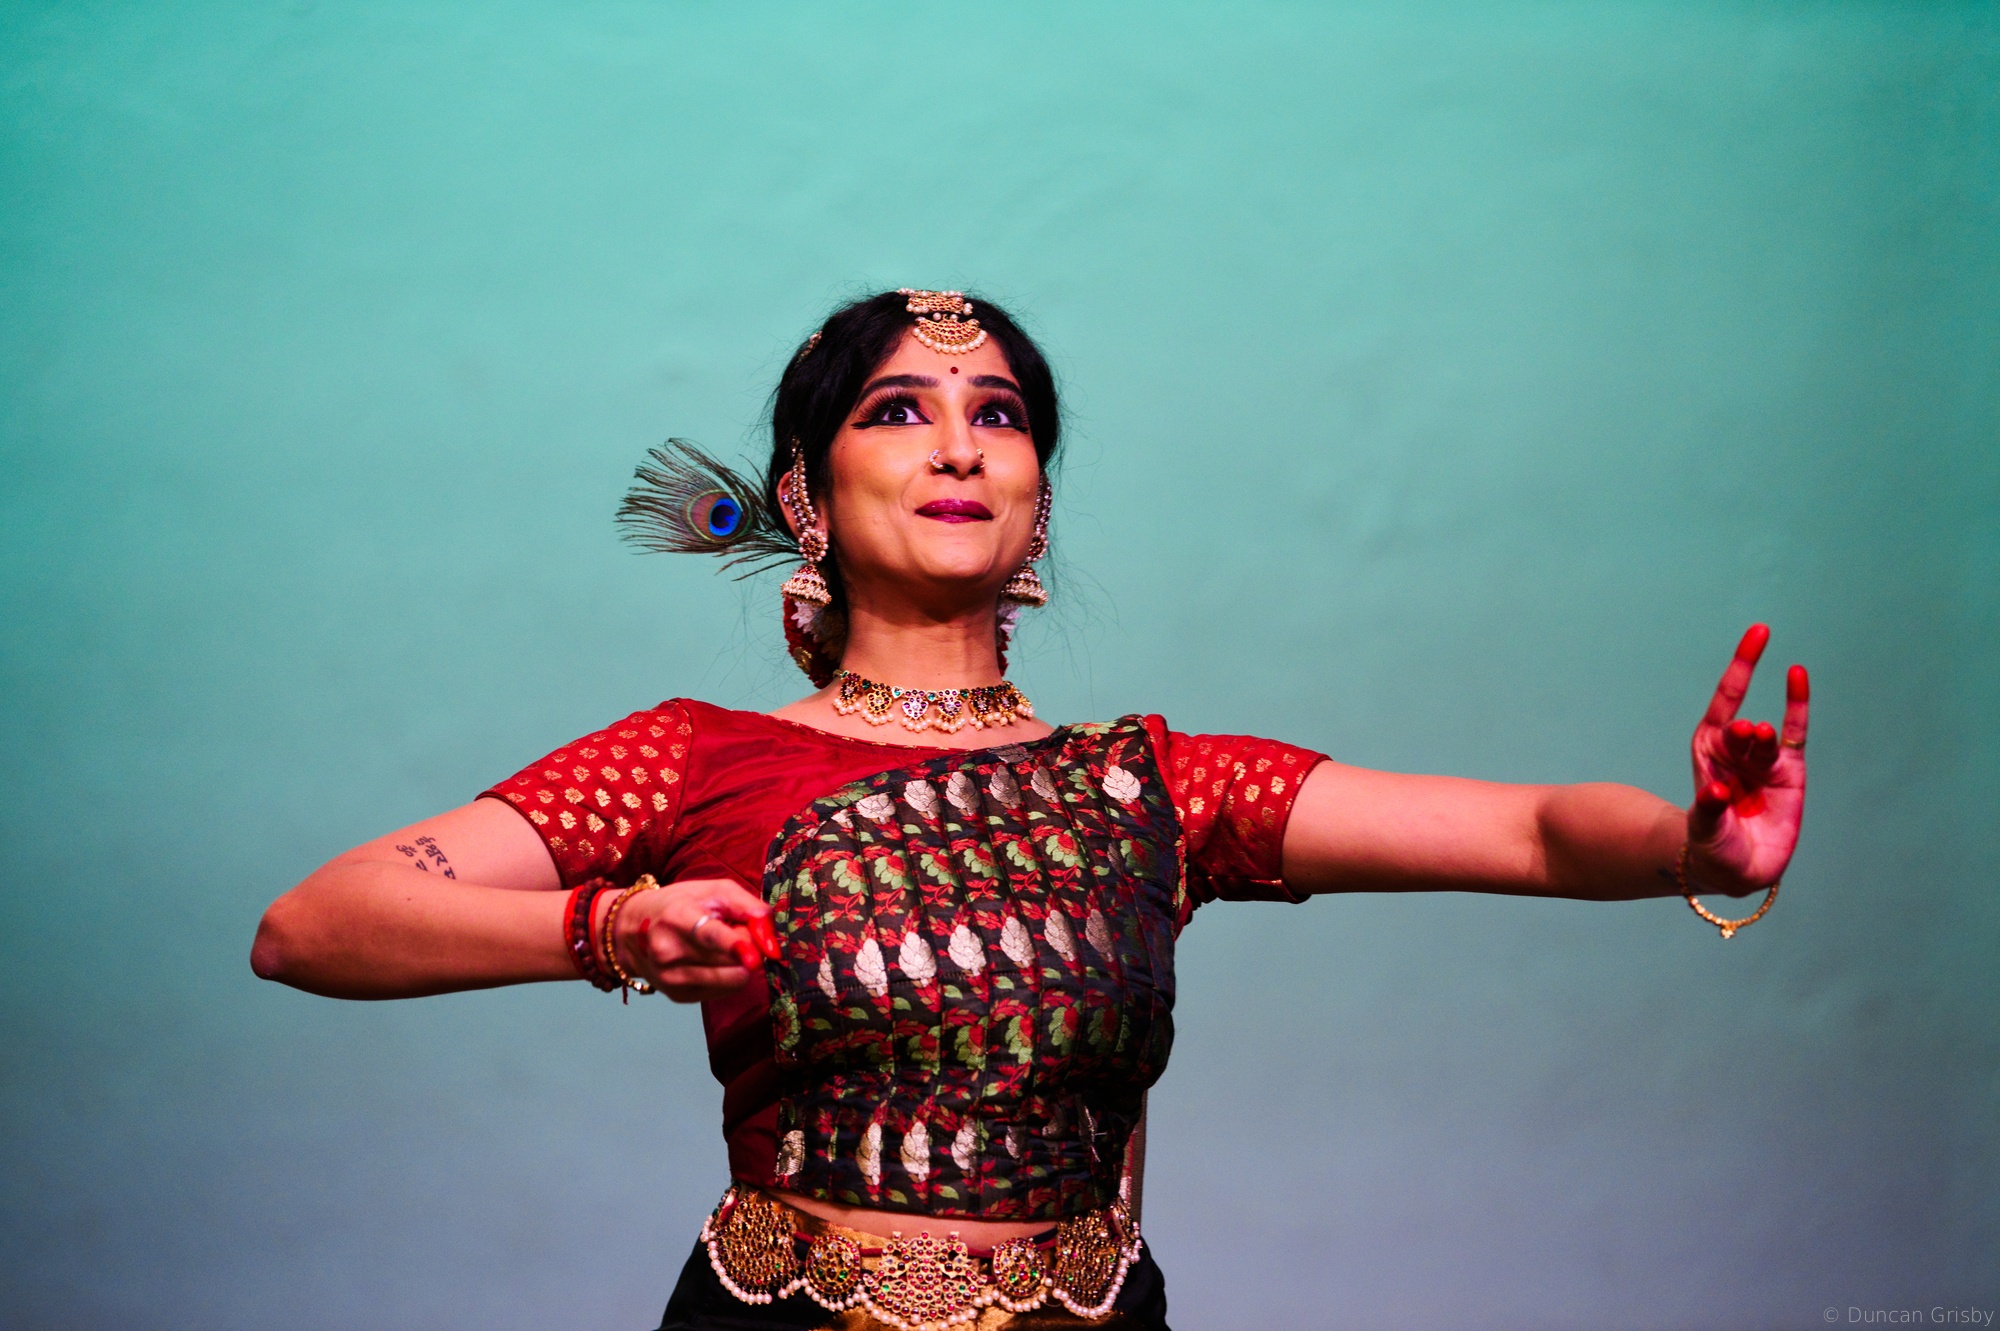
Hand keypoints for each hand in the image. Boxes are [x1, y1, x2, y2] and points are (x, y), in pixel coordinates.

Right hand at [607, 876, 779, 1002]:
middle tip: (733, 930)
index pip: (709, 935)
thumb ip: (749, 908)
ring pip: (731, 980)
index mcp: (677, 917)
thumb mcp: (715, 890)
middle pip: (730, 960)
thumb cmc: (681, 904)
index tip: (753, 959)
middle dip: (747, 947)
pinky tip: (710, 960)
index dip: (735, 947)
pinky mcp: (677, 996)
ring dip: (739, 963)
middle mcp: (669, 951)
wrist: (632, 929)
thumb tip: (771, 944)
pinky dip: (728, 976)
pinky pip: (724, 991)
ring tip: (720, 946)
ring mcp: (670, 978)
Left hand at [1687, 624, 1809, 894]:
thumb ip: (1709, 811)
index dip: (1740, 670)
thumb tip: (1716, 794)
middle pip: (1740, 727)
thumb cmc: (1711, 845)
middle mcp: (1734, 751)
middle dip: (1742, 731)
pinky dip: (1797, 707)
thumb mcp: (1704, 830)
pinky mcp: (1789, 773)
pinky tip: (1797, 676)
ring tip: (1759, 738)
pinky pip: (1795, 735)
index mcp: (1708, 754)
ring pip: (1767, 738)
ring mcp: (1762, 760)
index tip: (1759, 635)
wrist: (1736, 868)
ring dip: (1764, 737)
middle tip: (1745, 735)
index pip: (1723, 705)